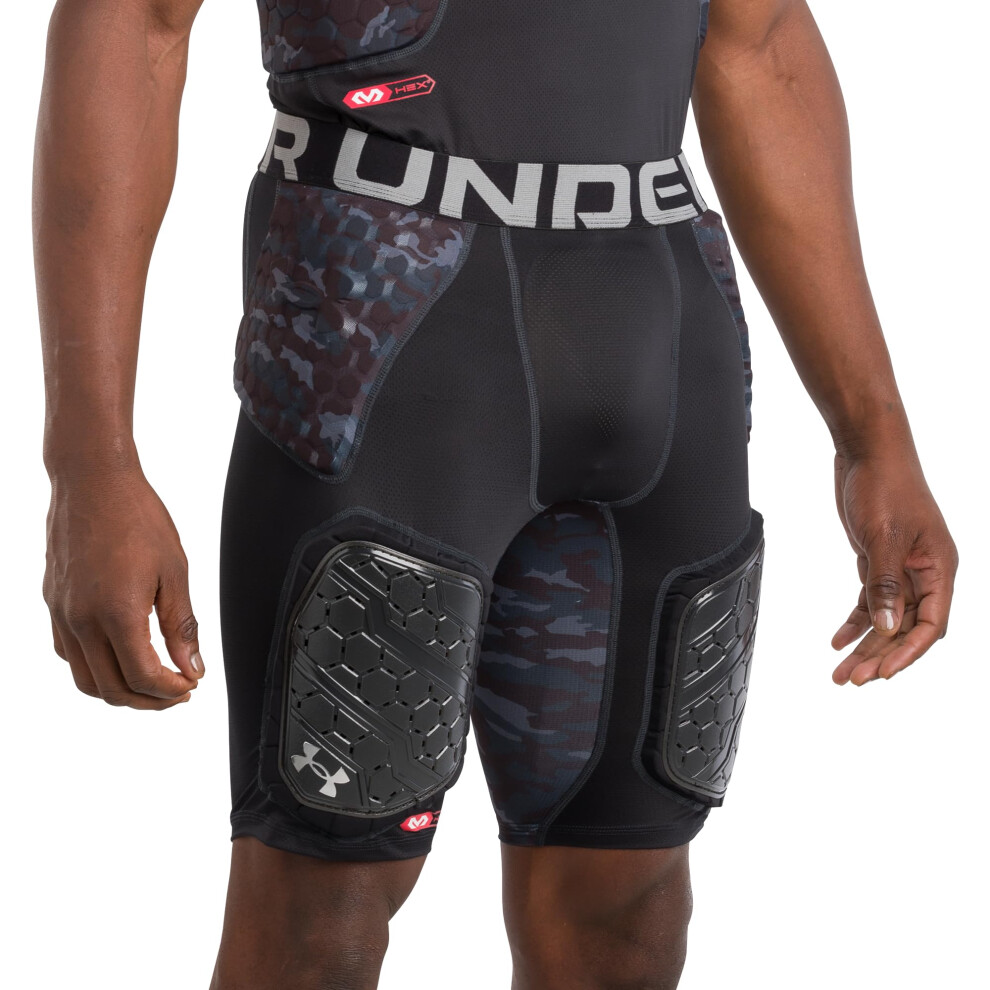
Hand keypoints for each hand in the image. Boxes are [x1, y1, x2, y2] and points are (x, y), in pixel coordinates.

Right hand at [43, 467, 203, 709]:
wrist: (93, 480)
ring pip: (84, 677)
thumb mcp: (175, 571)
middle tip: (177, 692)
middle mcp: (81, 619)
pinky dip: (95, 667)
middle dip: (148, 700)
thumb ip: (181, 625)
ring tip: (152, 681)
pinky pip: (68, 653)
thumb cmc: (136, 516)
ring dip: (119, 690)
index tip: (190, 686)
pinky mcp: (52, 602)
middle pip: (110, 688)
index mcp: (116, 613)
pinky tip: (120, 655)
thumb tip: (192, 666)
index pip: (142, 677)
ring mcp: (61, 613)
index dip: (170, 691)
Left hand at [830, 449, 956, 684]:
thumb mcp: (883, 538)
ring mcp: (901, 567)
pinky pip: (870, 599)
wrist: (867, 450)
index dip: (908, 652)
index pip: (931, 625)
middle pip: (905, 626)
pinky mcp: (878, 560)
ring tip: (840, 672)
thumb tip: (886, 627)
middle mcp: (925, 572)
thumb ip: (885, 584)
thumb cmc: (885, 485)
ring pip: (885, 617)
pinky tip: (837, 640)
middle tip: (851, 679)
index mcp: (939, 567)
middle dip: (880, 655)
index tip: (883, 674)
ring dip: (865, 644)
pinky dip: (855, 620)